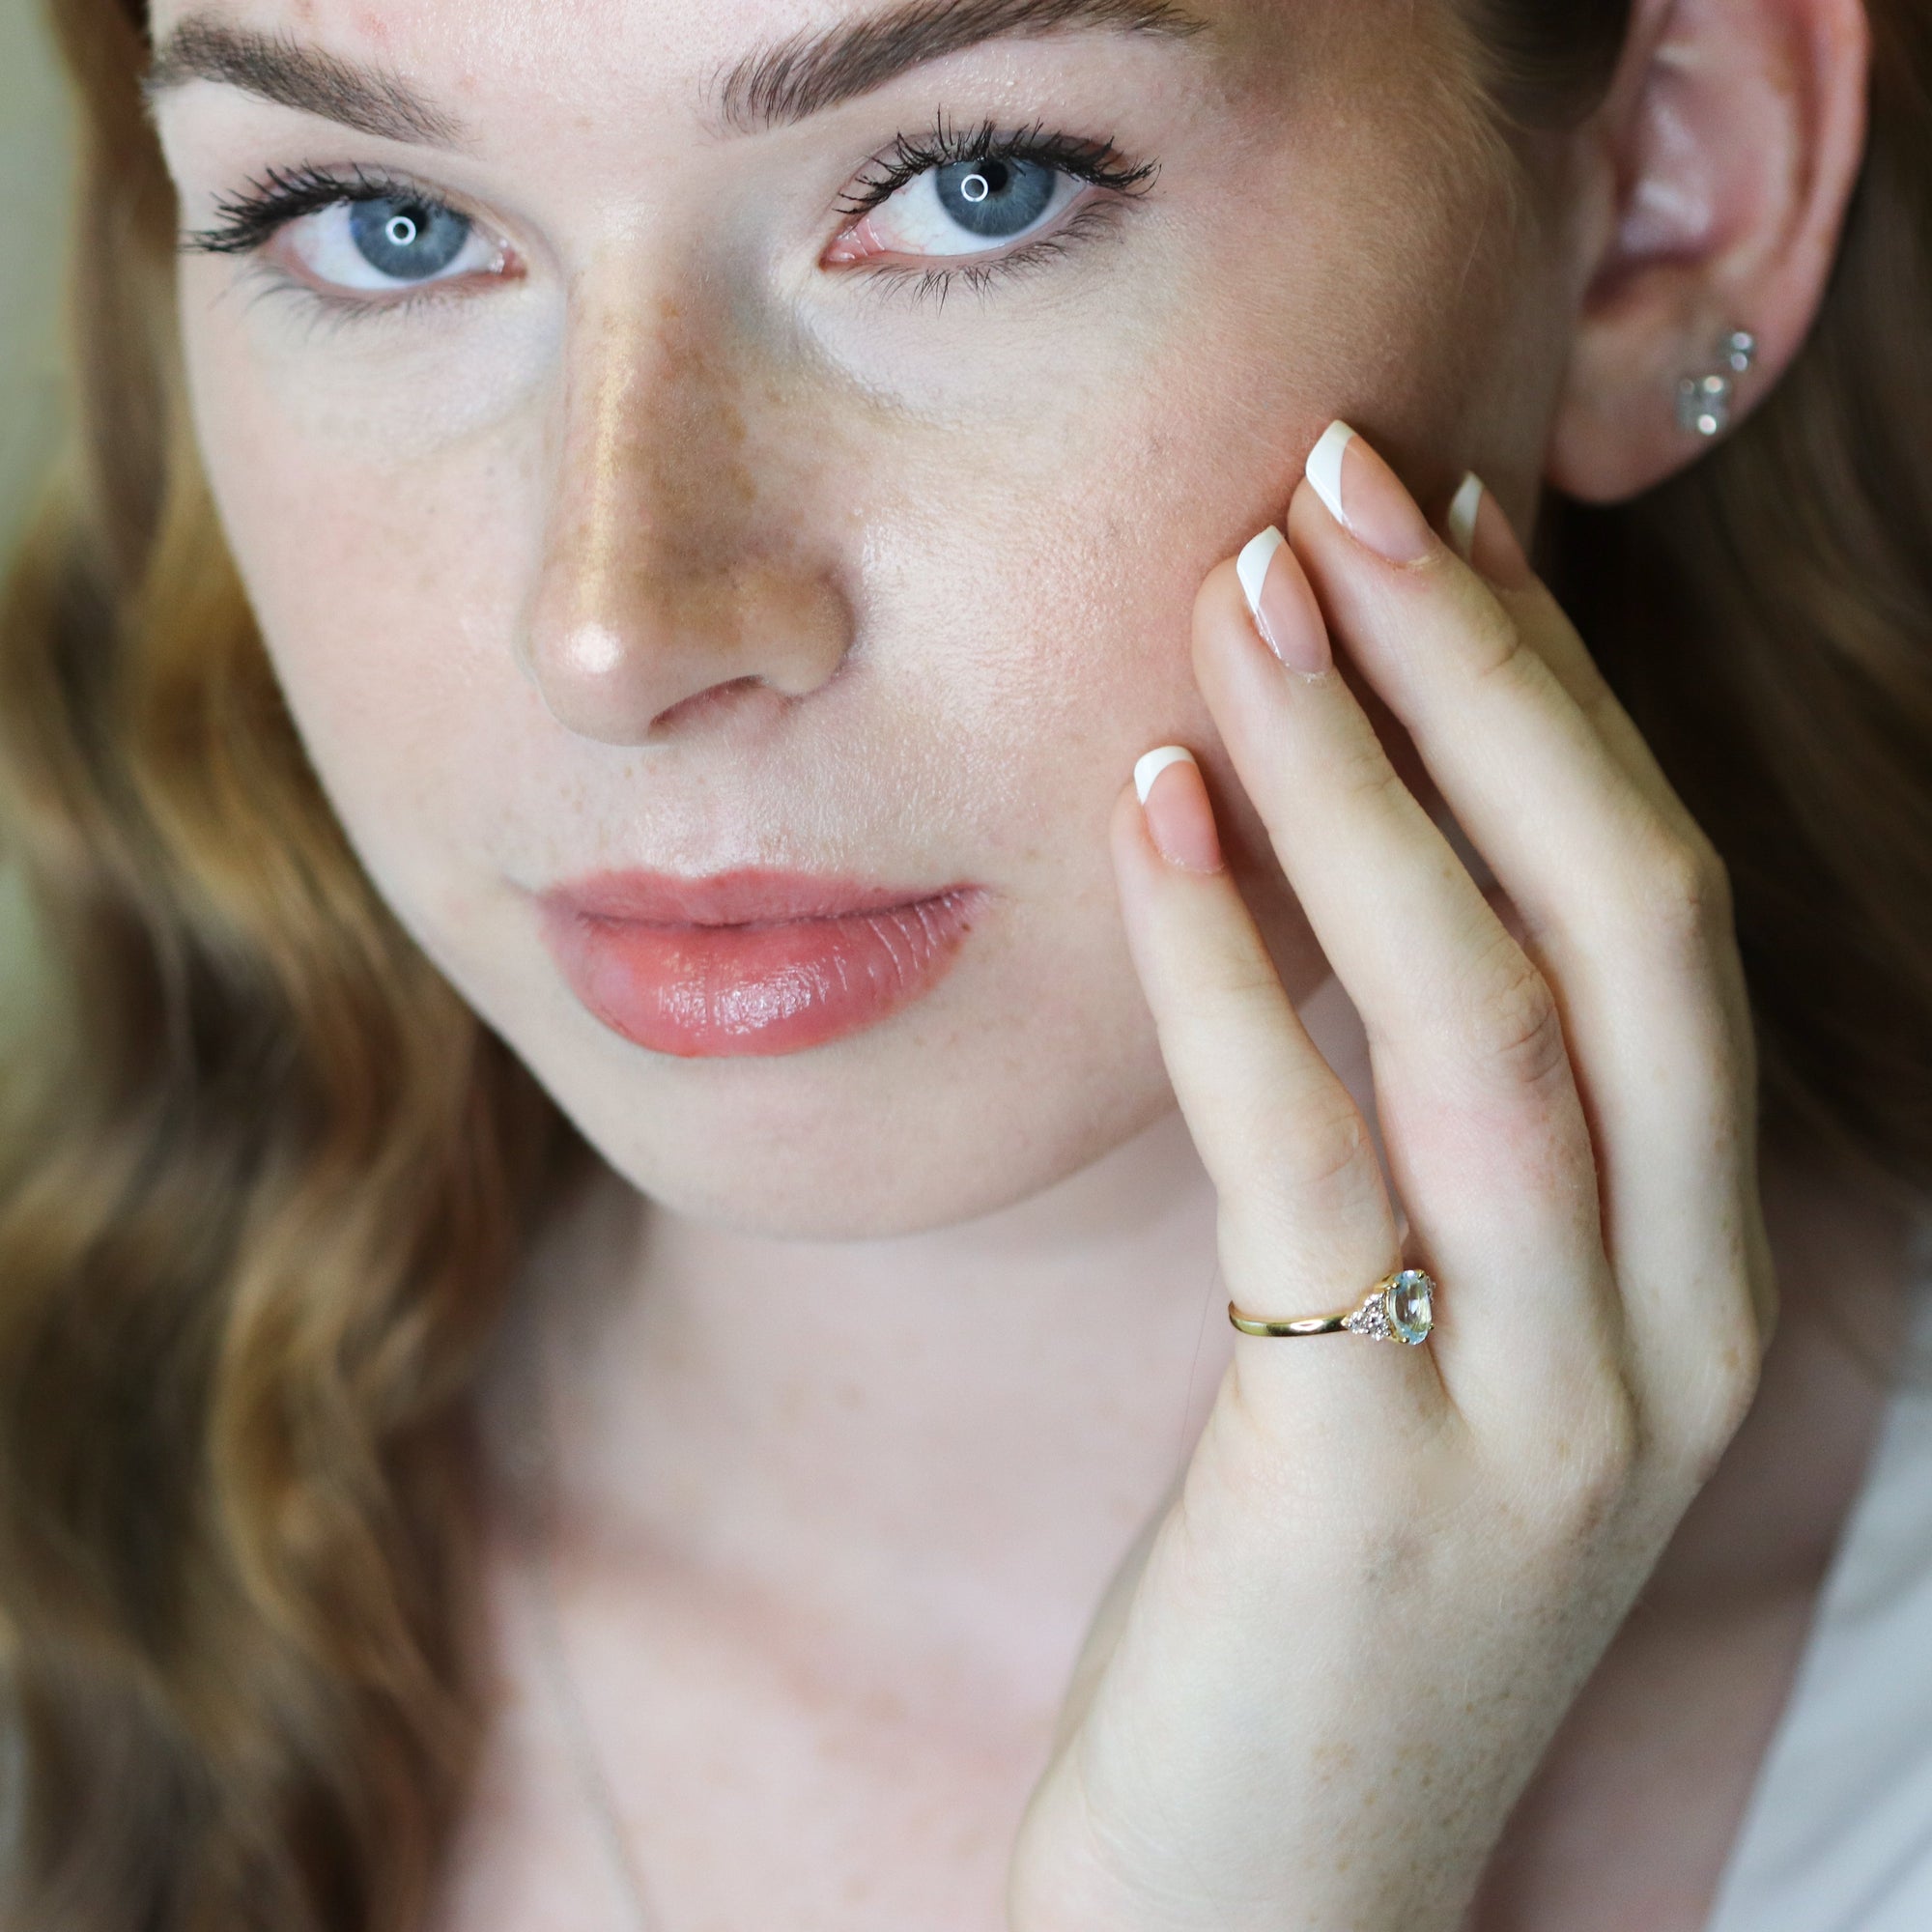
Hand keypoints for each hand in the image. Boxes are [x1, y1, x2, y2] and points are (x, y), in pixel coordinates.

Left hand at [1007, 424, 1772, 1930]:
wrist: (1267, 1886)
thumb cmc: (1328, 1570)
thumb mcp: (1422, 1326)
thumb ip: (1425, 1121)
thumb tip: (1349, 851)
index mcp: (1697, 1262)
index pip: (1658, 909)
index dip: (1554, 694)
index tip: (1439, 519)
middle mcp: (1669, 1320)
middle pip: (1617, 918)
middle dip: (1484, 675)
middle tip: (1341, 479)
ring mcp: (1541, 1410)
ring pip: (1485, 1019)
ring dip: (1363, 777)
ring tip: (1239, 594)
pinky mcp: (1364, 1483)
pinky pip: (1303, 1165)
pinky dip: (1230, 963)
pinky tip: (1149, 809)